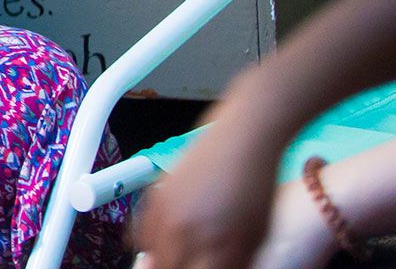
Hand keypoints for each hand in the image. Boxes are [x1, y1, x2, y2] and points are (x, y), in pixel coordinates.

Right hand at [133, 124, 331, 268]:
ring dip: (161, 261)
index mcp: (217, 247)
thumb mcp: (257, 236)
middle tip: (190, 264)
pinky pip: (139, 233)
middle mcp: (185, 232)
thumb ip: (236, 263)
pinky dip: (147, 243)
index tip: (200, 268)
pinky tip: (163, 243)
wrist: (241, 140)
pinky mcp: (153, 197)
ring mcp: (165, 214)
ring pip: (150, 256)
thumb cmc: (256, 186)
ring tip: (177, 258)